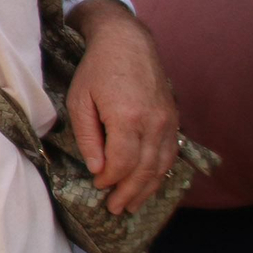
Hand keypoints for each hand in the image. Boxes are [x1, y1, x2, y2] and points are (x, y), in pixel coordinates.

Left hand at [66, 1, 179, 213]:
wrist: (127, 43)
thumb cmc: (96, 70)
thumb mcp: (79, 101)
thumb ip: (88, 137)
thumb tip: (97, 169)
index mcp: (127, 117)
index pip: (122, 163)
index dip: (109, 180)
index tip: (97, 186)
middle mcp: (153, 122)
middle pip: (145, 169)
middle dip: (129, 192)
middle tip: (115, 209)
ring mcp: (168, 121)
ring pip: (161, 165)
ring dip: (146, 188)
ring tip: (131, 205)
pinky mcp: (173, 119)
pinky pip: (170, 153)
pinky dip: (160, 172)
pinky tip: (148, 183)